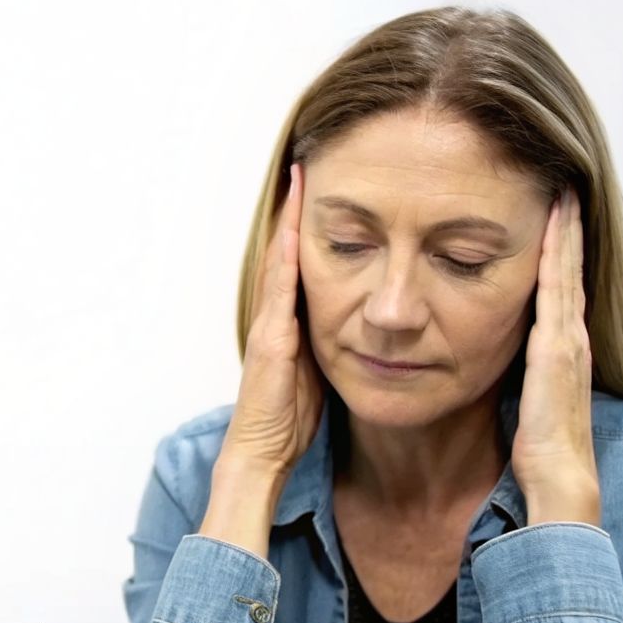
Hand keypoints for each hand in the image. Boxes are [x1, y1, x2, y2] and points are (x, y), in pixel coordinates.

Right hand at [219, 163, 325, 481]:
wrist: (264, 452)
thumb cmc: (290, 420)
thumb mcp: (319, 372)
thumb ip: (330, 343)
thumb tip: (358, 324)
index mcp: (288, 326)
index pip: (296, 267)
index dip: (303, 230)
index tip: (315, 195)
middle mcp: (275, 319)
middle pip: (284, 254)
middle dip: (293, 214)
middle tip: (304, 170)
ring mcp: (270, 328)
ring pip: (279, 264)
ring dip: (287, 224)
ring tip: (297, 184)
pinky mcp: (271, 342)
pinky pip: (280, 292)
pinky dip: (284, 260)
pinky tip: (292, 232)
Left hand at [512, 187, 601, 526]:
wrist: (560, 481)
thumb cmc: (541, 453)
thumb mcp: (528, 404)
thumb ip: (523, 380)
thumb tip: (500, 364)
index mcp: (562, 352)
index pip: (561, 290)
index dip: (561, 254)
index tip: (555, 217)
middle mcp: (570, 339)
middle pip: (570, 271)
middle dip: (568, 230)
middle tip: (565, 186)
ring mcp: (569, 341)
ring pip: (568, 272)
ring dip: (566, 231)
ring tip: (563, 190)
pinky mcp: (558, 348)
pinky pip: (558, 289)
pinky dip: (560, 253)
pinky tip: (554, 224)